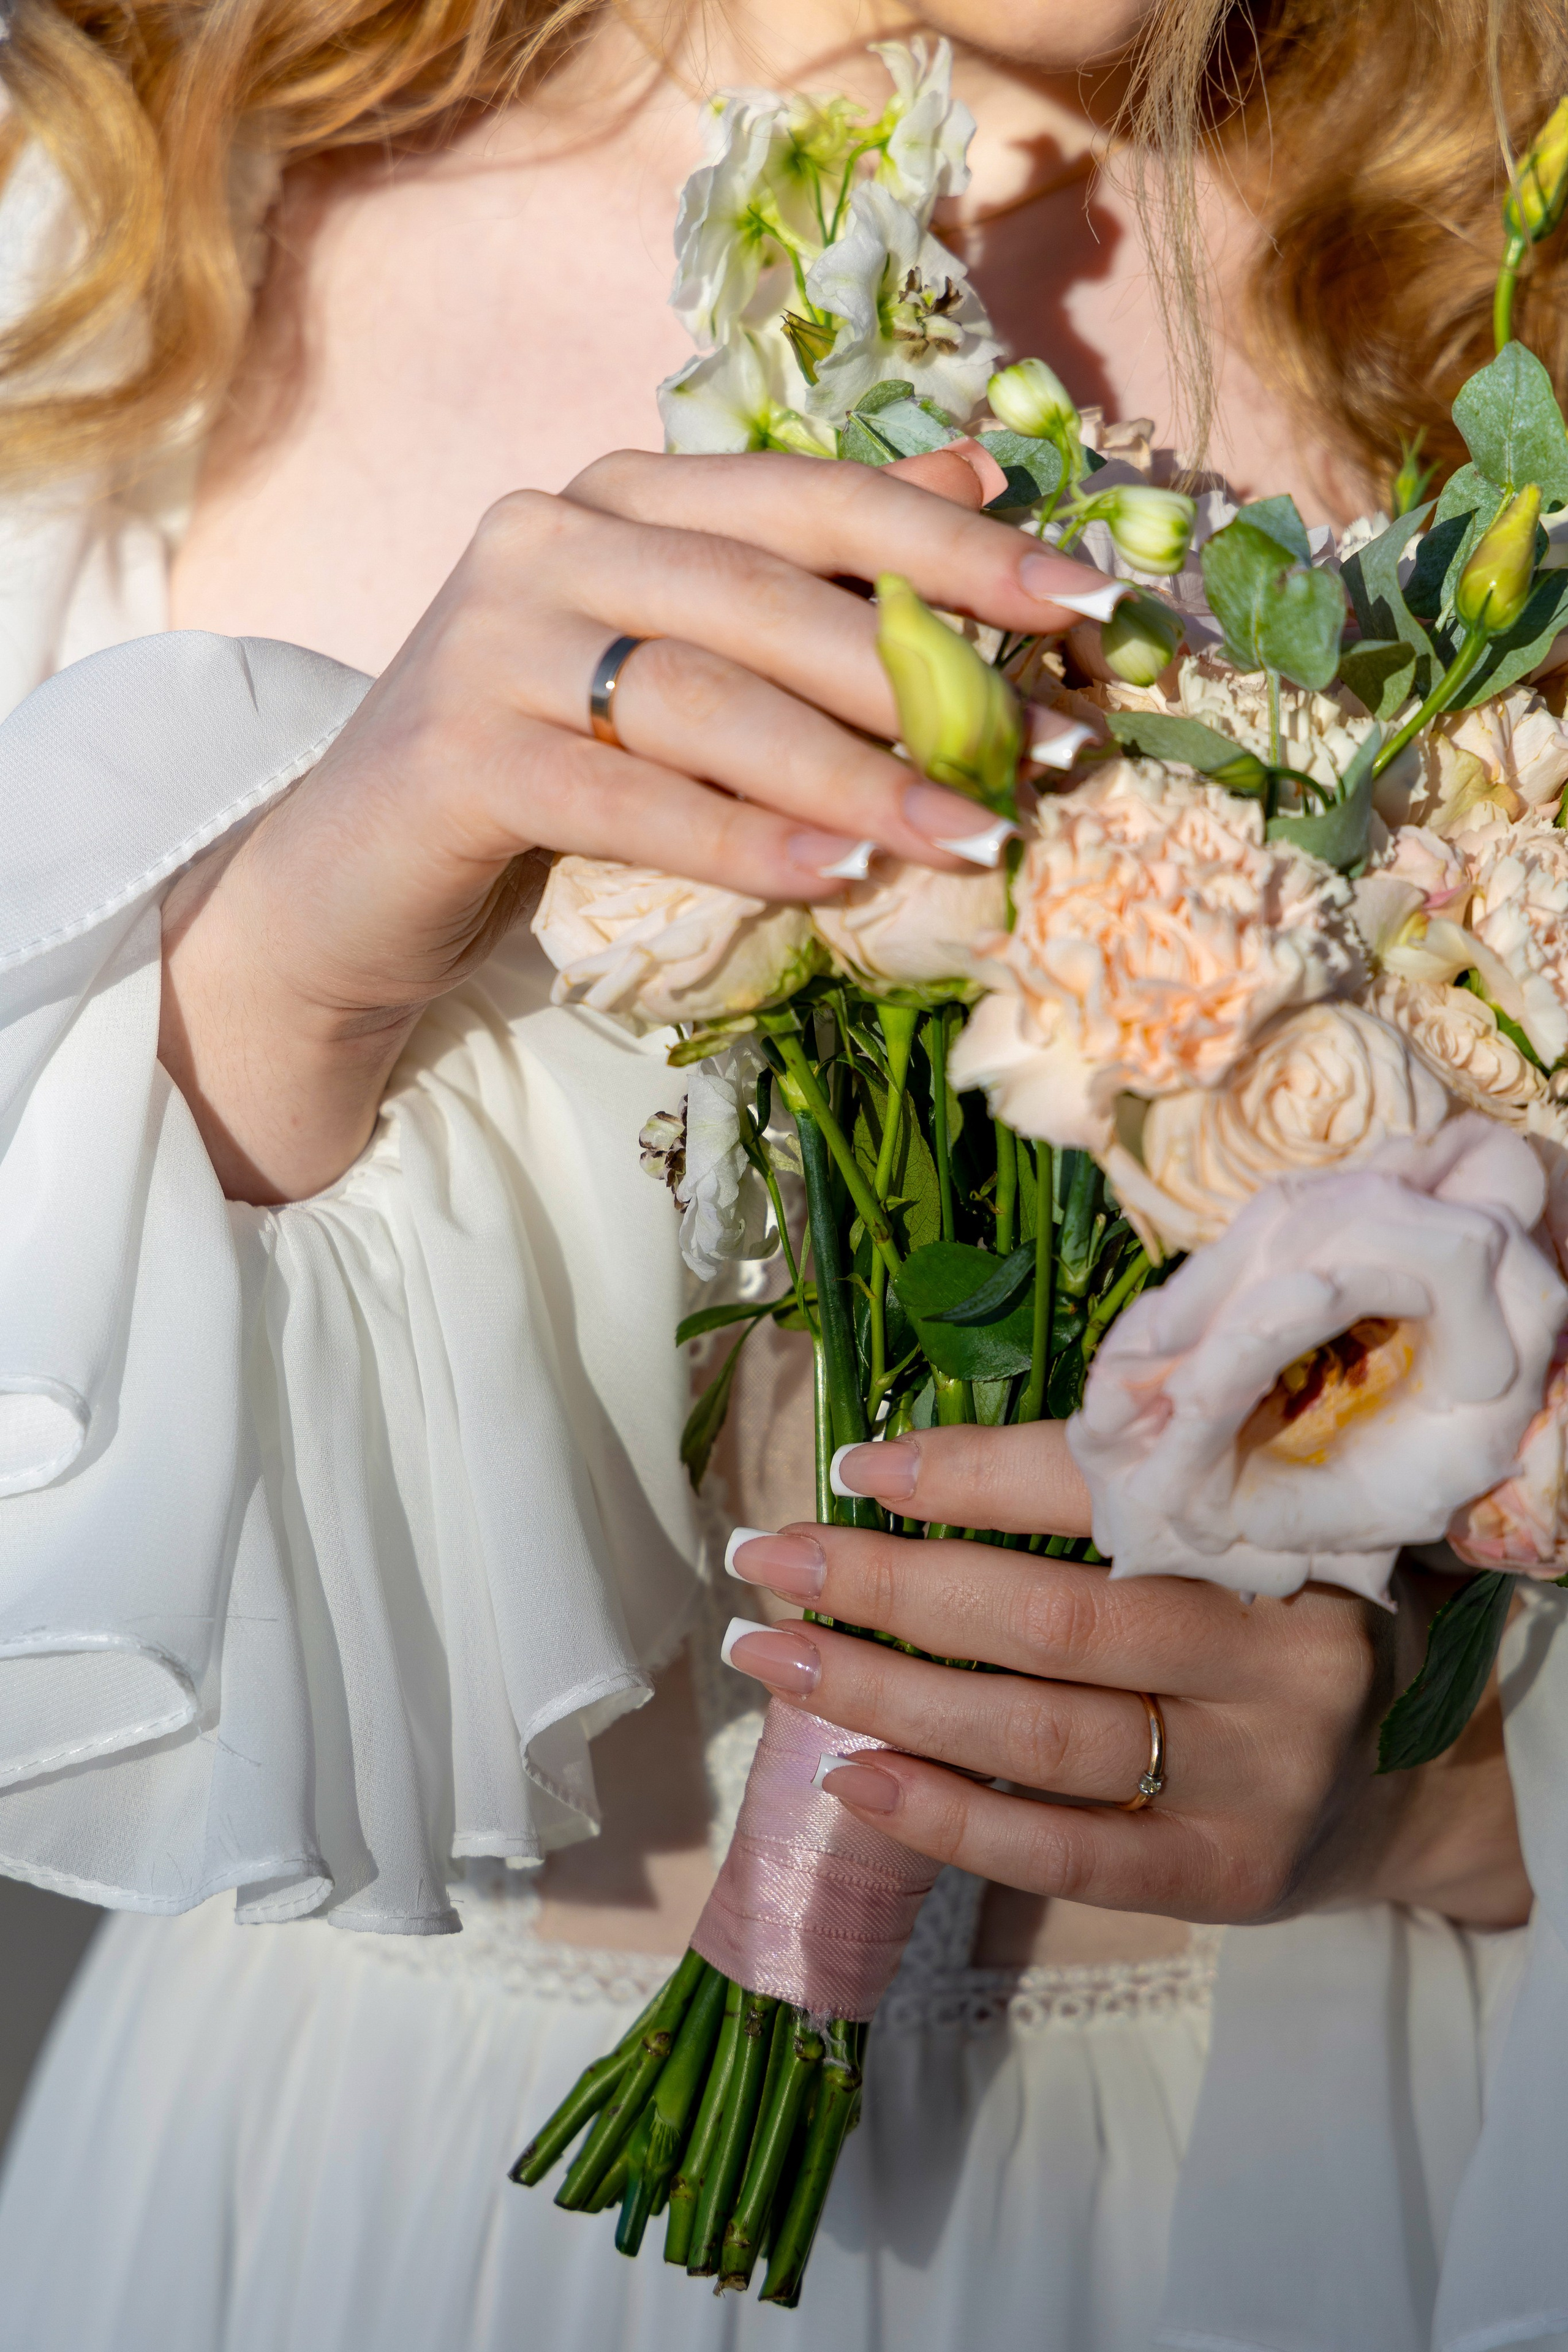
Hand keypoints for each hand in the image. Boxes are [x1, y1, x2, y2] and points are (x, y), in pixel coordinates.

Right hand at [159, 448, 1110, 1203]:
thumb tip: (976, 483)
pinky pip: (628, 800)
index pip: (812, 500)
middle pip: (769, 596)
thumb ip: (806, 571)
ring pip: (706, 698)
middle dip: (926, 675)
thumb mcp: (682, 656)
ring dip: (856, 774)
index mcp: (621, 496)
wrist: (356, 876)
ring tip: (972, 833)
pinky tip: (838, 880)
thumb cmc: (550, 764)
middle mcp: (548, 536)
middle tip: (1053, 750)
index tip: (1086, 605)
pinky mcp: (455, 757)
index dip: (956, 550)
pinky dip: (740, 841)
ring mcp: (489, 641)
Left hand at [723, 1423, 1530, 1929]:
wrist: (1399, 1784)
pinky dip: (945, 1817)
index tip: (857, 1465)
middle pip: (1052, 1616)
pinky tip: (850, 1776)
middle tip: (765, 1560)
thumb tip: (901, 1471)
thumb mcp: (1234, 1537)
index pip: (1104, 1488)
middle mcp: (1282, 1650)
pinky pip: (1065, 1853)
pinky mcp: (1230, 1874)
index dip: (973, 1474)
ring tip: (772, 1659)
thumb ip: (1120, 1504)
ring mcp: (1262, 1774)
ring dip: (884, 1693)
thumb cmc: (1272, 1627)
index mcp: (1281, 1530)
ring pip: (1041, 1732)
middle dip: (889, 1585)